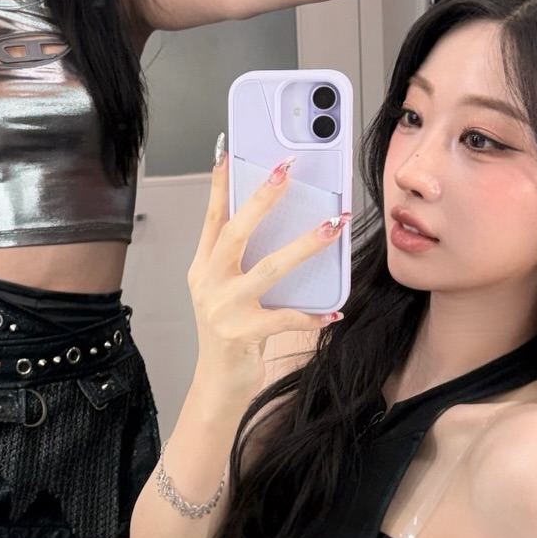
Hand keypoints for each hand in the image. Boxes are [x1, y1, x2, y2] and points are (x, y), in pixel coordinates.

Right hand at [188, 151, 345, 402]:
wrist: (219, 384)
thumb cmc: (230, 334)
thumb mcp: (227, 291)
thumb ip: (243, 262)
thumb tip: (280, 225)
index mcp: (203, 268)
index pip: (211, 218)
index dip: (220, 185)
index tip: (228, 153)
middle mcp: (208, 283)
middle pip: (236, 232)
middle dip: (263, 198)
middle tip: (286, 171)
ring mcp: (223, 308)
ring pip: (269, 268)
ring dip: (305, 244)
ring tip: (331, 225)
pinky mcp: (243, 333)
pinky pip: (285, 317)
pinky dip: (312, 314)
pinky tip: (333, 310)